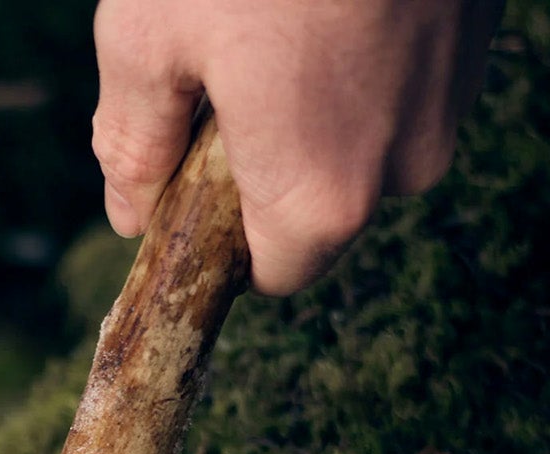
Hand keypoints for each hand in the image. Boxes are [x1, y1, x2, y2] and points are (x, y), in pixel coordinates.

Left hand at [91, 0, 499, 293]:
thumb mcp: (147, 38)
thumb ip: (132, 144)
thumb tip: (130, 211)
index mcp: (321, 196)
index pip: (273, 273)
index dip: (220, 240)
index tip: (183, 184)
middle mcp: (404, 164)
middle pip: (318, 205)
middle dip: (260, 166)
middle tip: (213, 79)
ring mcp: (453, 94)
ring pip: (363, 135)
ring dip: (309, 102)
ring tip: (269, 18)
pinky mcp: (478, 30)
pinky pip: (402, 74)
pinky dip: (357, 51)